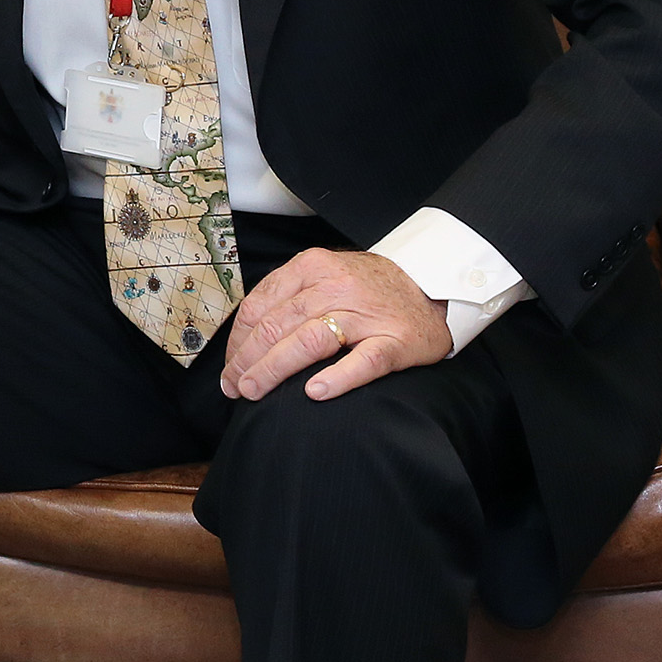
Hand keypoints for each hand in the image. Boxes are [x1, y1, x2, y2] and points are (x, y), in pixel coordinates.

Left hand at [219, 247, 452, 402]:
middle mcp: (335, 287)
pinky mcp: (395, 341)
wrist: (432, 285)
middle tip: (234, 387)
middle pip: (277, 325)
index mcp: (311, 267)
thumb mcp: (324, 275)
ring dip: (275, 369)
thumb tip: (244, 337)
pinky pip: (363, 361)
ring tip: (255, 391)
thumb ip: (287, 296)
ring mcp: (366, 314)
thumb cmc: (368, 288)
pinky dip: (337, 378)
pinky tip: (314, 393)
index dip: (237, 340)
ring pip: (310, 341)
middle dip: (247, 360)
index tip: (228, 366)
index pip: (259, 306)